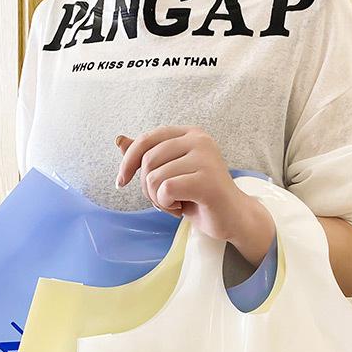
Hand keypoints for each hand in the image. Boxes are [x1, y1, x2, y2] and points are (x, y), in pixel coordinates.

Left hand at [115, 125, 274, 266]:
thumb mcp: (170, 173)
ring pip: (154, 177)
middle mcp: (199, 140)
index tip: (122, 181)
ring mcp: (205, 158)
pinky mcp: (207, 180)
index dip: (128, 161)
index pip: (146, 139)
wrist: (233, 217)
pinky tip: (181, 208)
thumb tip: (118, 139)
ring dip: (158, 199)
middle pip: (148, 160)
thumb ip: (147, 156)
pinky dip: (166, 205)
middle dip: (146, 187)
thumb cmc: (200, 196)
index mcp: (190, 134)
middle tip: (163, 199)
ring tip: (175, 203)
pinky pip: (166, 190)